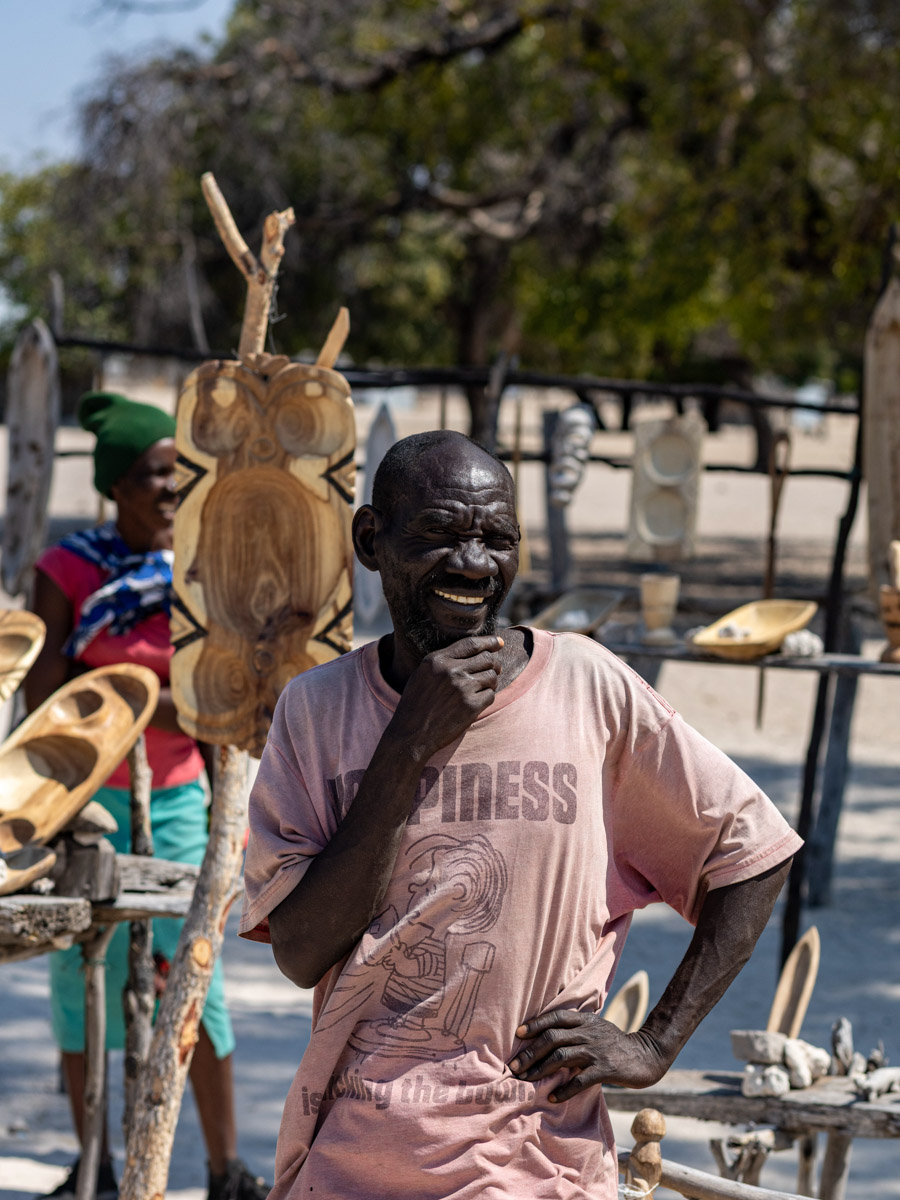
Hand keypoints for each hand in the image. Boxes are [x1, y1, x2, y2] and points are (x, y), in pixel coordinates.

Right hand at [390, 635, 503, 757]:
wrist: (411, 734)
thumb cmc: (416, 704)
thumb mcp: (423, 674)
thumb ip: (444, 661)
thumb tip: (475, 652)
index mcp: (437, 660)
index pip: (471, 643)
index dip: (489, 642)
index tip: (499, 642)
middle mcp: (451, 670)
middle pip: (487, 659)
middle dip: (494, 665)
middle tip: (495, 671)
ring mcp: (462, 688)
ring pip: (492, 677)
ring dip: (491, 683)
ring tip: (480, 690)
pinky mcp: (471, 706)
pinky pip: (491, 696)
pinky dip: (486, 699)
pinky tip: (475, 704)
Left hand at [508, 1009, 670, 1102]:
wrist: (646, 1055)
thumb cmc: (615, 1043)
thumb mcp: (596, 1028)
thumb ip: (576, 1029)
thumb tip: (548, 1035)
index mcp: (585, 1021)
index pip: (556, 1017)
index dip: (536, 1024)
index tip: (518, 1034)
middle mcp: (589, 1032)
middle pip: (553, 1038)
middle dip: (531, 1052)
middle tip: (514, 1065)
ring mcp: (597, 1050)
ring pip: (562, 1056)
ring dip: (541, 1069)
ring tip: (526, 1080)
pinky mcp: (606, 1069)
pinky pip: (581, 1080)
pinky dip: (565, 1090)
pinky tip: (553, 1097)